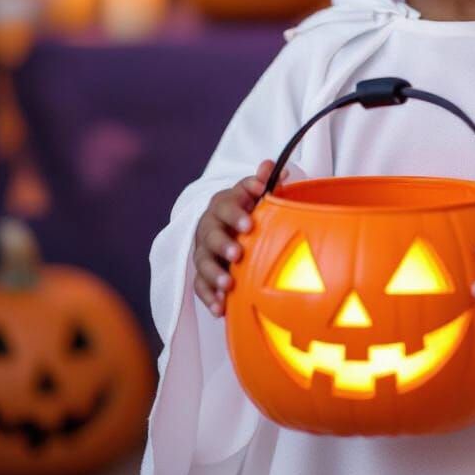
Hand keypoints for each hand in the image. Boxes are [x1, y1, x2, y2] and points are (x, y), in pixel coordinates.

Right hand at [193, 159, 288, 317]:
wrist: (224, 225)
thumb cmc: (247, 208)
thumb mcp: (254, 194)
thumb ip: (262, 182)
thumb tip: (273, 166)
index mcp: (223, 205)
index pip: (227, 205)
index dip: (237, 213)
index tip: (251, 223)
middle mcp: (209, 227)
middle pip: (211, 234)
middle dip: (224, 244)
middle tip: (238, 253)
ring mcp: (204, 251)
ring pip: (203, 262)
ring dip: (214, 274)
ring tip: (228, 284)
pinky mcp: (201, 273)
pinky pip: (200, 286)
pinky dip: (209, 297)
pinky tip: (220, 308)